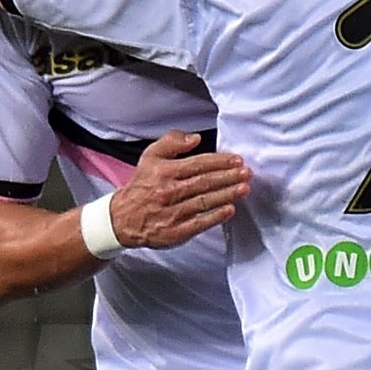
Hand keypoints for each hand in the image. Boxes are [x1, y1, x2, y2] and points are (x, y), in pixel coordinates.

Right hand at [107, 132, 249, 248]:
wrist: (123, 218)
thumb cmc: (143, 185)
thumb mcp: (150, 157)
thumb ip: (171, 142)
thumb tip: (195, 138)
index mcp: (164, 171)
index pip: (197, 164)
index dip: (219, 161)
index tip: (237, 160)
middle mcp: (168, 191)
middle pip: (203, 182)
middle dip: (228, 177)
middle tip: (247, 173)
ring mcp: (172, 212)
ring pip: (203, 201)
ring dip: (226, 194)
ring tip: (244, 188)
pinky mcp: (175, 231)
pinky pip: (198, 223)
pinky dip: (215, 217)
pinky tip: (230, 210)